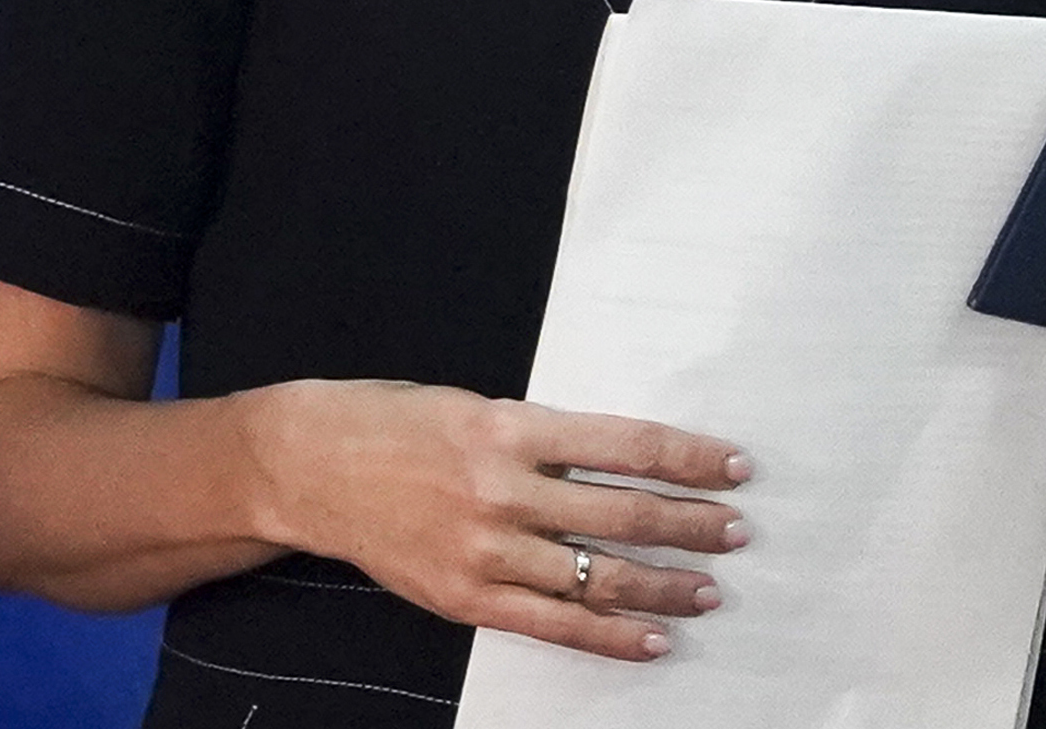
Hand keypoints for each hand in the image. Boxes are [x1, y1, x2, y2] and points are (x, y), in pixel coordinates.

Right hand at [247, 381, 749, 662]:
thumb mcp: (474, 405)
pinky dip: (612, 637)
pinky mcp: (466, 598)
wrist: (307, 466)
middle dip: (692, 525)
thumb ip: (542, 436)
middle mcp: (503, 489)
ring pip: (597, 576)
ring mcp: (485, 550)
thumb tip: (625, 461)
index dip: (688, 458)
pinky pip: (554, 626)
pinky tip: (655, 640)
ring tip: (711, 590)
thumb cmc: (393, 421)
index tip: (735, 467)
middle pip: (623, 514)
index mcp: (509, 426)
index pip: (625, 446)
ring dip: (665, 585)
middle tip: (739, 531)